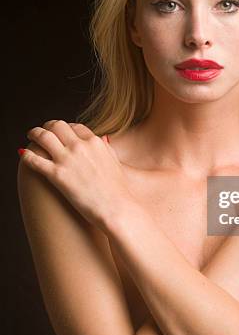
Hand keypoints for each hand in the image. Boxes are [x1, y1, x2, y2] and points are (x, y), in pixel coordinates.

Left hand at [20, 120, 136, 230]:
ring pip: (43, 137)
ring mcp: (67, 160)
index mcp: (94, 142)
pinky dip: (27, 155)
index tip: (61, 132)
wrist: (116, 208)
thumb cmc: (119, 190)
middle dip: (48, 126)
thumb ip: (106, 148)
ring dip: (35, 134)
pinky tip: (24, 154)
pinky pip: (34, 160)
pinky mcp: (56, 176)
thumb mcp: (115, 162)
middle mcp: (80, 147)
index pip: (75, 126)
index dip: (66, 127)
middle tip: (43, 130)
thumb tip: (103, 139)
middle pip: (58, 126)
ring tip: (31, 136)